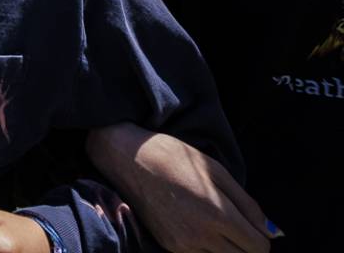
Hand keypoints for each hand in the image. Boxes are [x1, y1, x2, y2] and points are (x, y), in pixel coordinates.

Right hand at [85, 124, 272, 252]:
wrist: (127, 157)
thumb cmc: (174, 156)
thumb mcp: (216, 171)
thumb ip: (248, 204)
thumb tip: (272, 232)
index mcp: (218, 214)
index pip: (259, 248)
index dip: (262, 237)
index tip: (252, 224)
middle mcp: (201, 235)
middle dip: (247, 245)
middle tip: (236, 225)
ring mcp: (183, 244)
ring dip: (227, 249)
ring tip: (216, 225)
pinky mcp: (168, 246)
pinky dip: (207, 248)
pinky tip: (197, 227)